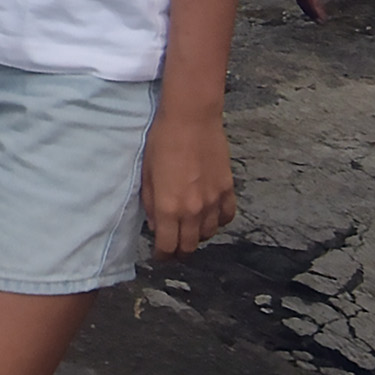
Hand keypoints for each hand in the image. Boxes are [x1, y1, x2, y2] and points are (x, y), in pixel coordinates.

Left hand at [139, 104, 237, 261]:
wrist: (191, 118)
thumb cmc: (162, 142)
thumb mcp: (147, 175)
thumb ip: (151, 205)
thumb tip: (156, 226)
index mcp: (169, 208)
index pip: (168, 247)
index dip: (163, 256)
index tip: (160, 255)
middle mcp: (193, 210)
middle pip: (190, 246)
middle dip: (179, 250)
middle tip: (174, 246)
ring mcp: (213, 201)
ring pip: (209, 234)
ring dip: (198, 235)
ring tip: (190, 227)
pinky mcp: (227, 189)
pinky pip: (226, 217)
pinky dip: (218, 220)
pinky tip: (210, 214)